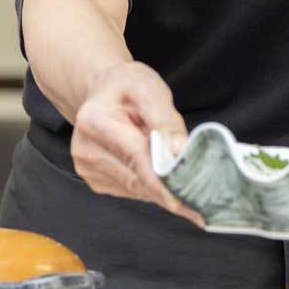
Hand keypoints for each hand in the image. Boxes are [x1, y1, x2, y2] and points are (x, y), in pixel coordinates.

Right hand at [69, 62, 202, 226]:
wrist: (102, 91)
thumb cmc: (127, 86)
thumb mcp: (149, 87)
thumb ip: (165, 118)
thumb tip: (178, 151)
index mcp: (94, 120)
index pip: (135, 155)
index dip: (160, 181)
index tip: (183, 202)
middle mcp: (85, 149)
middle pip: (136, 177)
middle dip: (170, 190)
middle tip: (202, 202)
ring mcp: (87, 168)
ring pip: (136, 188)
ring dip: (163, 190)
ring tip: (189, 186)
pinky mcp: (96, 181)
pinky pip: (132, 190)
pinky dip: (152, 187)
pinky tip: (164, 177)